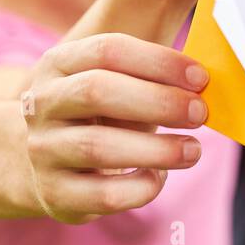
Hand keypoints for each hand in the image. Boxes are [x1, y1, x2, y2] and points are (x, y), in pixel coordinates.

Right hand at [23, 34, 207, 222]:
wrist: (42, 163)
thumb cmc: (97, 117)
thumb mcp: (112, 86)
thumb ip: (148, 77)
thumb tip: (203, 82)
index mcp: (57, 64)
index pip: (107, 50)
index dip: (158, 61)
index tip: (199, 77)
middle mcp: (41, 104)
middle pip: (96, 91)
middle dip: (158, 101)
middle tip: (200, 112)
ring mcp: (42, 150)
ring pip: (98, 147)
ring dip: (157, 149)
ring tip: (193, 150)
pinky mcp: (54, 194)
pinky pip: (105, 194)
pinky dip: (142, 187)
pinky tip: (160, 176)